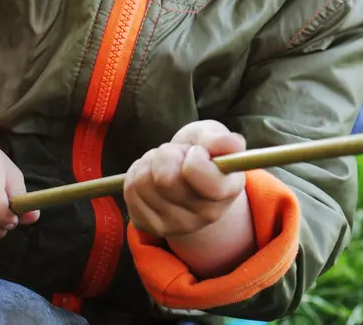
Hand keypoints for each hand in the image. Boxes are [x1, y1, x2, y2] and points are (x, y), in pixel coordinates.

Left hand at [124, 120, 253, 275]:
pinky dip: (136, 174)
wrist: (188, 176)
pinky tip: (150, 176)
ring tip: (163, 163)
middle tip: (177, 155)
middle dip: (166, 154)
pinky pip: (130, 192)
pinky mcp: (150, 226)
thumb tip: (232, 144)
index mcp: (227, 191)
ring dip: (149, 162)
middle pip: (165, 178)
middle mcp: (204, 215)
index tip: (196, 151)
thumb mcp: (214, 136)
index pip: (196, 173)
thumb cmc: (204, 152)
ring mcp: (176, 225)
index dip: (192, 156)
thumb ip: (221, 139)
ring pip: (143, 183)